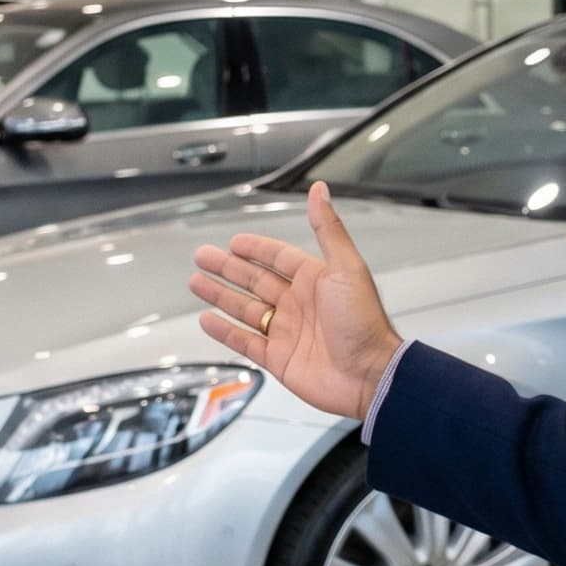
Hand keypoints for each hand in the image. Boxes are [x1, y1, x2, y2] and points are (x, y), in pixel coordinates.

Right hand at [188, 181, 402, 420]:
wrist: (369, 375)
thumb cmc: (364, 322)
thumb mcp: (347, 267)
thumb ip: (328, 229)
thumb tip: (320, 190)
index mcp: (316, 280)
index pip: (278, 258)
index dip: (255, 249)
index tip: (234, 241)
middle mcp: (299, 304)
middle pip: (255, 280)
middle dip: (228, 268)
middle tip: (202, 256)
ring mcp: (287, 331)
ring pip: (245, 309)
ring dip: (220, 296)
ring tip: (196, 282)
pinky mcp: (279, 358)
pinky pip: (245, 341)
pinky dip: (224, 331)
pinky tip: (207, 320)